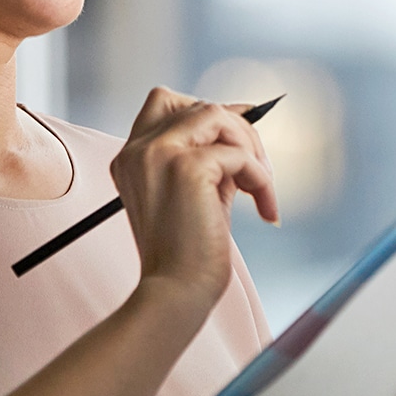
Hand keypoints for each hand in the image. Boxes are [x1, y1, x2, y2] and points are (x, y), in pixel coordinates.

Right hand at [111, 87, 277, 306]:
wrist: (176, 293)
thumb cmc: (186, 255)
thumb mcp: (194, 193)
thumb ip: (209, 156)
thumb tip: (244, 123)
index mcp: (131, 157)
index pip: (164, 102)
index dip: (208, 110)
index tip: (241, 130)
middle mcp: (137, 150)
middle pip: (198, 105)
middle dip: (239, 131)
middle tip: (258, 171)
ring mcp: (158, 154)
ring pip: (218, 116)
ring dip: (251, 149)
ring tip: (260, 189)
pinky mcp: (185, 167)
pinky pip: (239, 155)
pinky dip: (260, 180)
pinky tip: (264, 209)